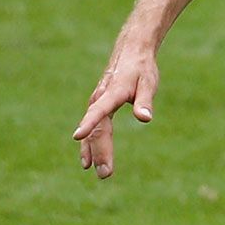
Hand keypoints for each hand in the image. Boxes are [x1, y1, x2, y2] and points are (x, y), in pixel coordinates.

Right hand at [73, 50, 158, 178]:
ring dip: (93, 151)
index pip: (99, 111)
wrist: (131, 51)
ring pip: (93, 130)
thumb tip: (145, 118)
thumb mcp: (148, 83)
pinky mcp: (98, 107)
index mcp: (112, 93)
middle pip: (98, 128)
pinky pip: (93, 128)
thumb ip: (145, 102)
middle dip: (100, 151)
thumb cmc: (142, 69)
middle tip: (105, 173)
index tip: (77, 136)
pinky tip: (88, 161)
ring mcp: (97, 103)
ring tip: (94, 171)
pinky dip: (89, 144)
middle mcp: (99, 99)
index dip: (88, 124)